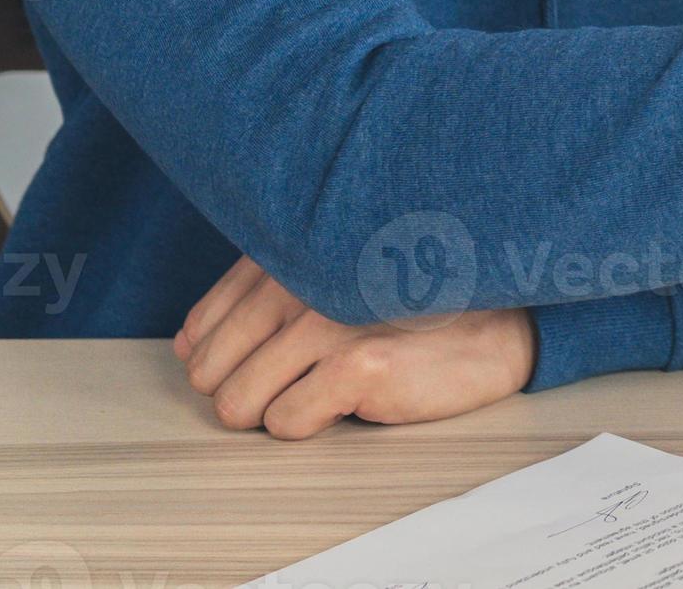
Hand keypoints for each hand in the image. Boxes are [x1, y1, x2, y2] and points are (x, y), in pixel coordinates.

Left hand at [174, 257, 533, 439]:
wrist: (496, 329)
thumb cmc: (411, 309)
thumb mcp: (327, 283)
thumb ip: (256, 300)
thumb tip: (186, 347)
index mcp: (286, 257)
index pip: (201, 328)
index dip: (218, 361)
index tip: (261, 365)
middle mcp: (298, 282)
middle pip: (211, 371)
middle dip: (239, 393)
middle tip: (294, 385)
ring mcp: (326, 323)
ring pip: (239, 403)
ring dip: (271, 412)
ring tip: (318, 392)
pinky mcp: (357, 366)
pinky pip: (286, 422)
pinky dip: (306, 425)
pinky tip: (345, 401)